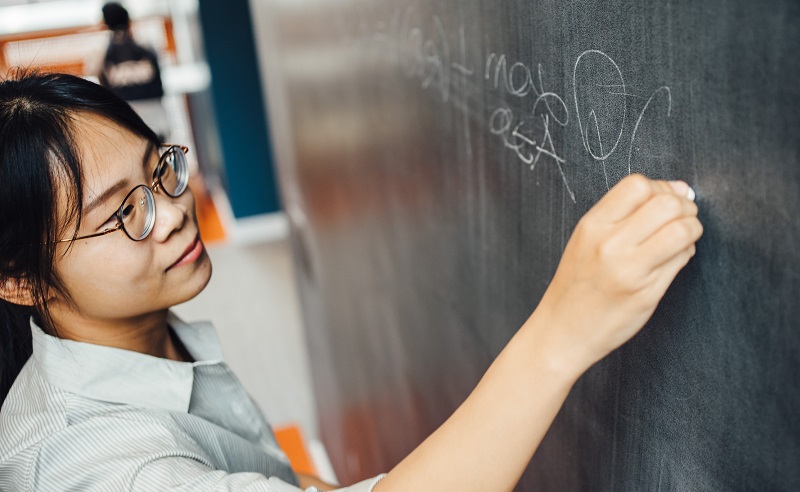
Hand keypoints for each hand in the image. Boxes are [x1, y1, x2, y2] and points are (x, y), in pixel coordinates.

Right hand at [532, 174, 702, 374]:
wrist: (563, 330)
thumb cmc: (577, 284)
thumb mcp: (586, 239)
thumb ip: (625, 214)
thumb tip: (676, 188)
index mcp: (591, 226)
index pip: (638, 185)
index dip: (659, 188)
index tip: (663, 200)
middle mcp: (609, 245)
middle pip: (666, 204)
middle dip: (684, 207)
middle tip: (682, 217)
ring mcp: (629, 270)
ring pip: (682, 230)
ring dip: (691, 228)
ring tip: (682, 237)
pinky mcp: (647, 292)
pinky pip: (681, 259)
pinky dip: (686, 252)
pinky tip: (674, 257)